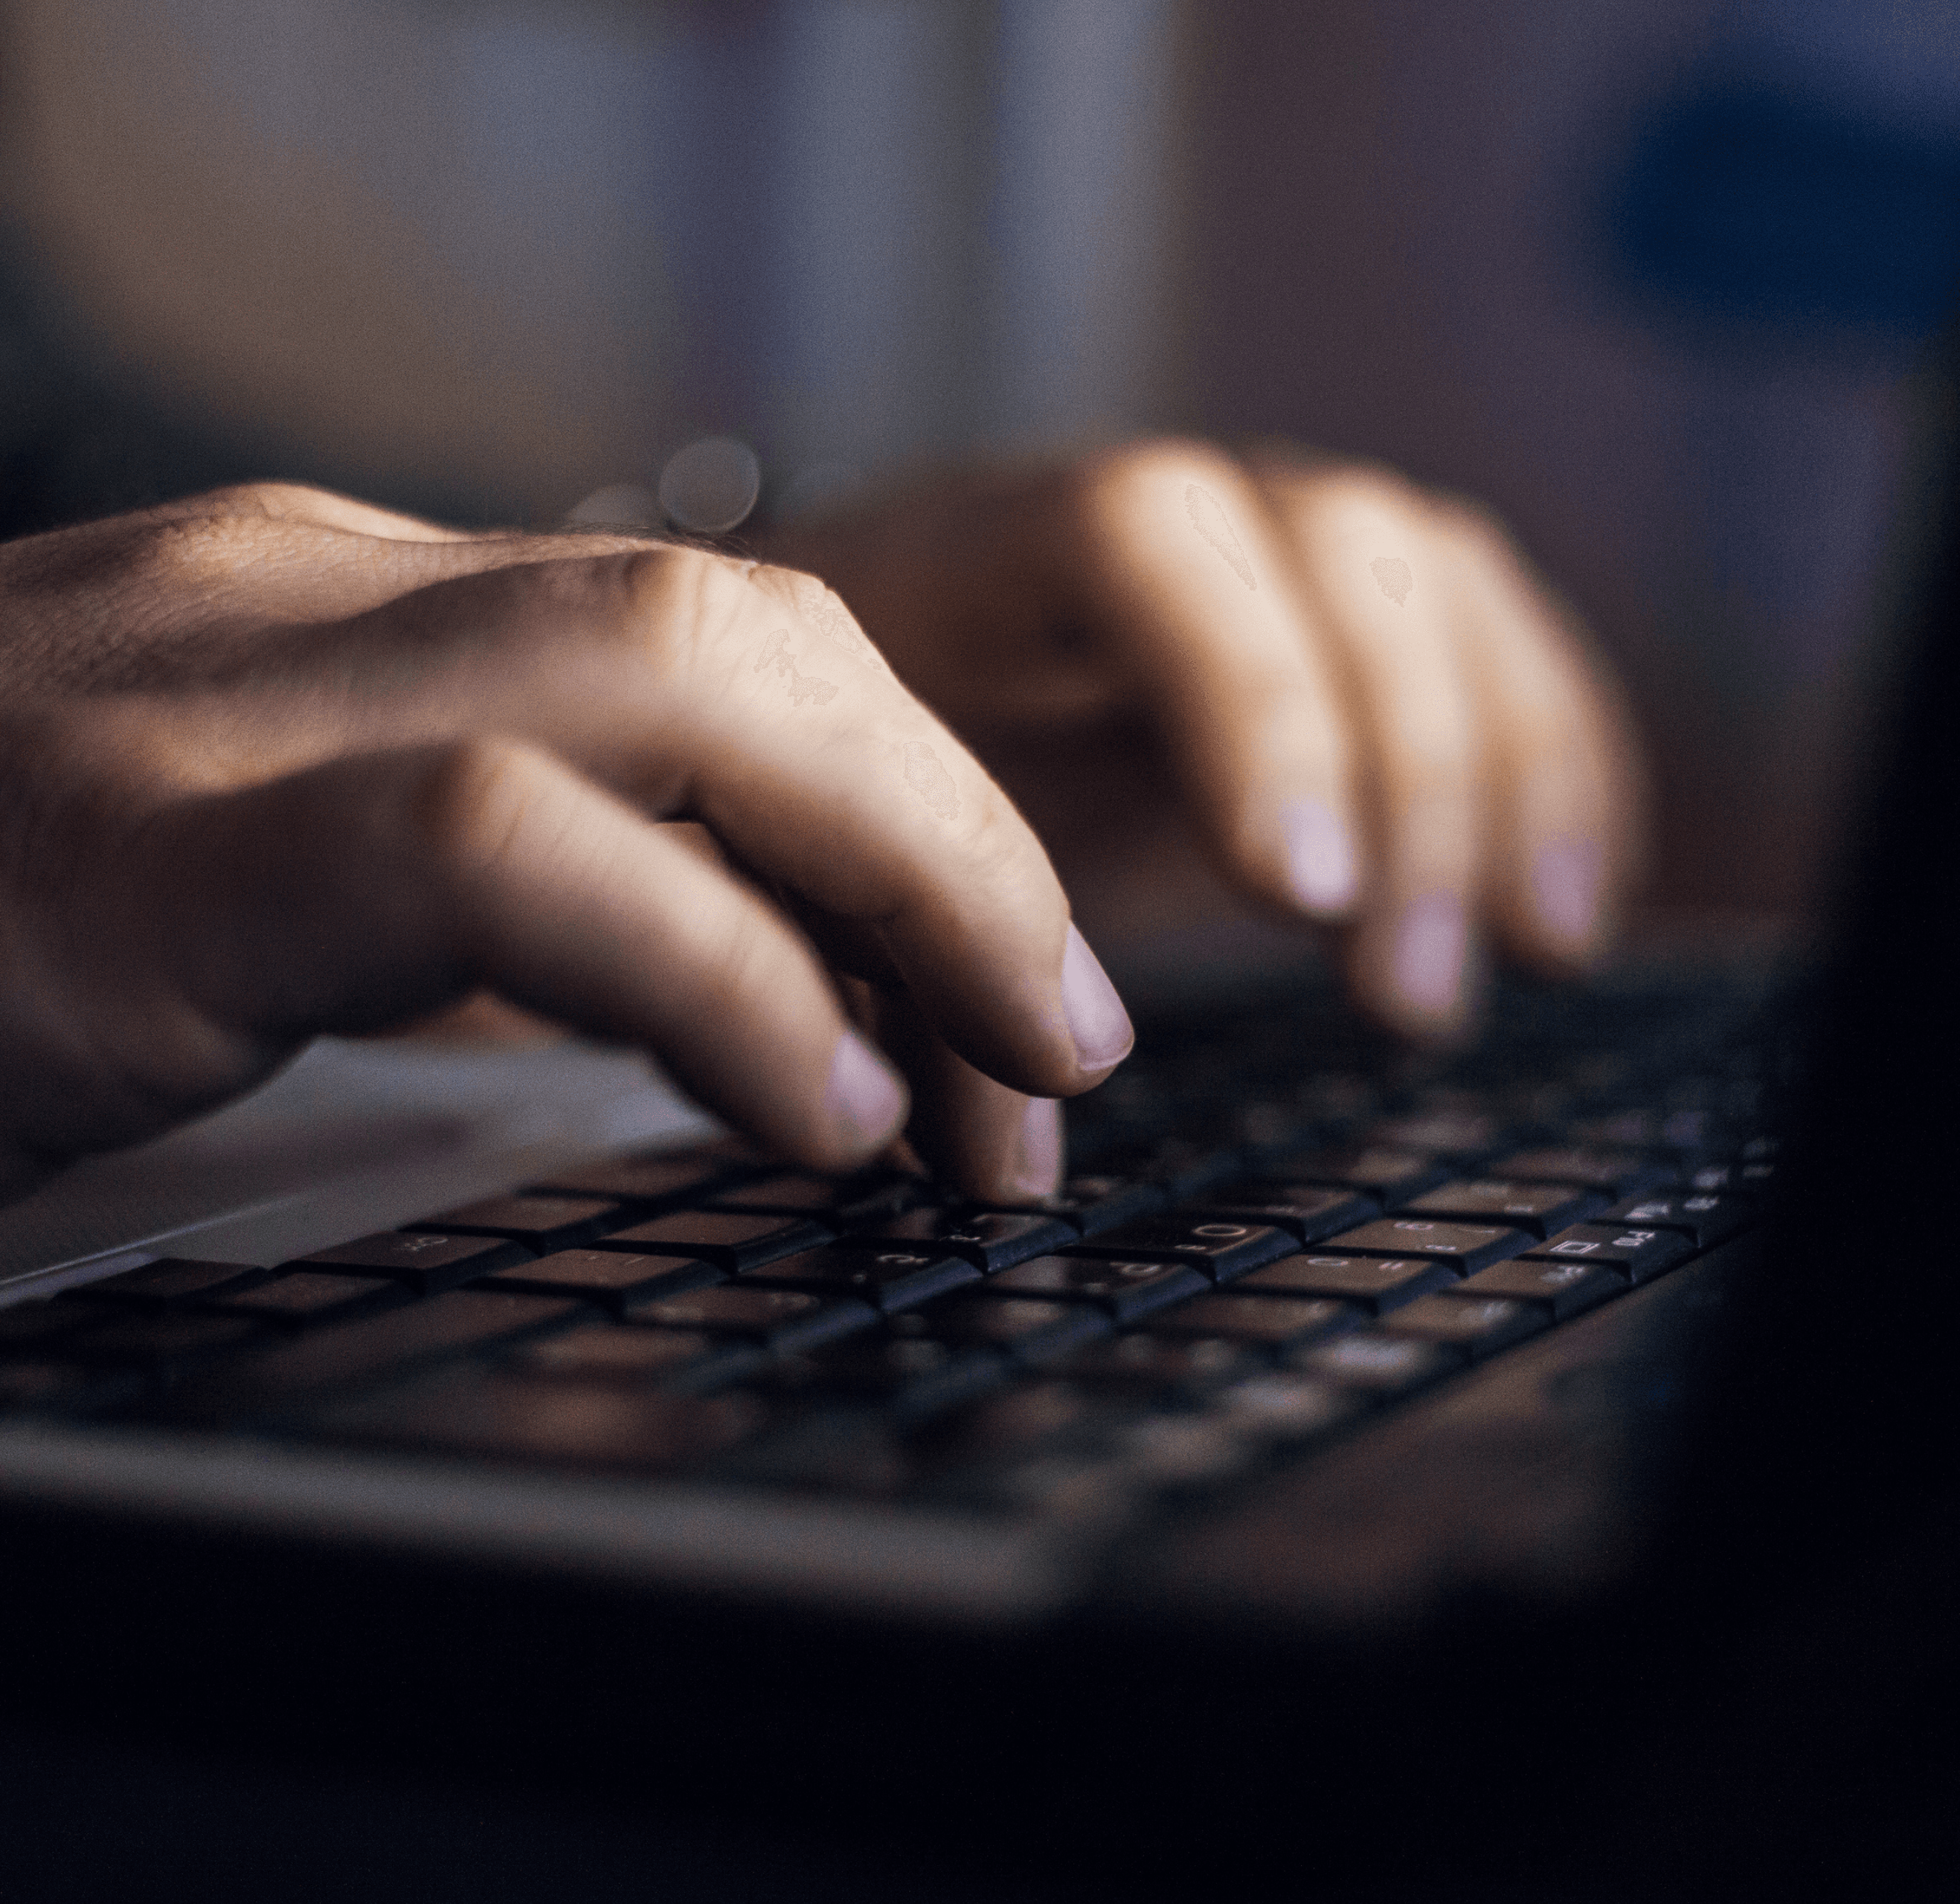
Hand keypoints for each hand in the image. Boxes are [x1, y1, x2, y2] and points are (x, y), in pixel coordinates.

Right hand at [0, 486, 1129, 1301]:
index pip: (721, 651)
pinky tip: (800, 1106)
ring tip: (1000, 1089)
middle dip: (963, 840)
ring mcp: (209, 715)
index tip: (995, 1014)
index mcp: (320, 612)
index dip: (914, 823)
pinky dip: (701, 974)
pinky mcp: (124, 870)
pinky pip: (497, 855)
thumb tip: (654, 991)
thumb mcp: (183, 864)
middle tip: (1066, 1052)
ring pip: (682, 681)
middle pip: (757, 636)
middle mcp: (293, 610)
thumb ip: (406, 882)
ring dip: (904, 887)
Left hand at [763, 441, 1642, 1035]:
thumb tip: (1017, 1156)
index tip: (1292, 895)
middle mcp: (1138, 516)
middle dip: (1406, 772)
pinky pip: (1486, 634)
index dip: (1247, 700)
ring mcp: (1248, 547)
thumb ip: (892, 973)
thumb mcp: (811, 862)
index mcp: (974, 551)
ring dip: (1507, 773)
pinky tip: (1569, 896)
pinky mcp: (1328, 616)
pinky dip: (1556, 757)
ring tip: (1528, 956)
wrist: (818, 697)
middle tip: (1400, 992)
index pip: (1141, 538)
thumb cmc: (808, 789)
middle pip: (1335, 548)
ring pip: (1434, 582)